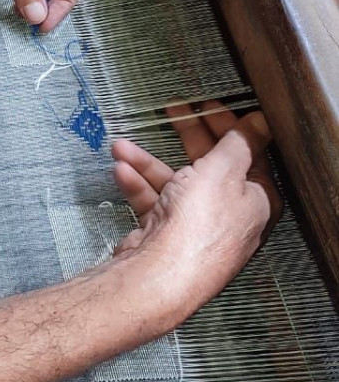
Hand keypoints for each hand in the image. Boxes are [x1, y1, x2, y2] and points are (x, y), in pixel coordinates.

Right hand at [110, 102, 279, 316]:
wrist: (159, 274)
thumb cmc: (198, 228)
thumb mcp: (223, 170)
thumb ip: (240, 142)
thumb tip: (261, 122)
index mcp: (255, 200)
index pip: (247, 155)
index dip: (227, 126)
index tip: (208, 106)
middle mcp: (229, 215)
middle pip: (210, 165)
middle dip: (187, 136)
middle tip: (175, 112)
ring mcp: (196, 226)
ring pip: (174, 182)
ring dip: (147, 162)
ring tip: (122, 146)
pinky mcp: (167, 235)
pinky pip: (153, 200)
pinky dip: (137, 185)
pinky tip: (122, 171)